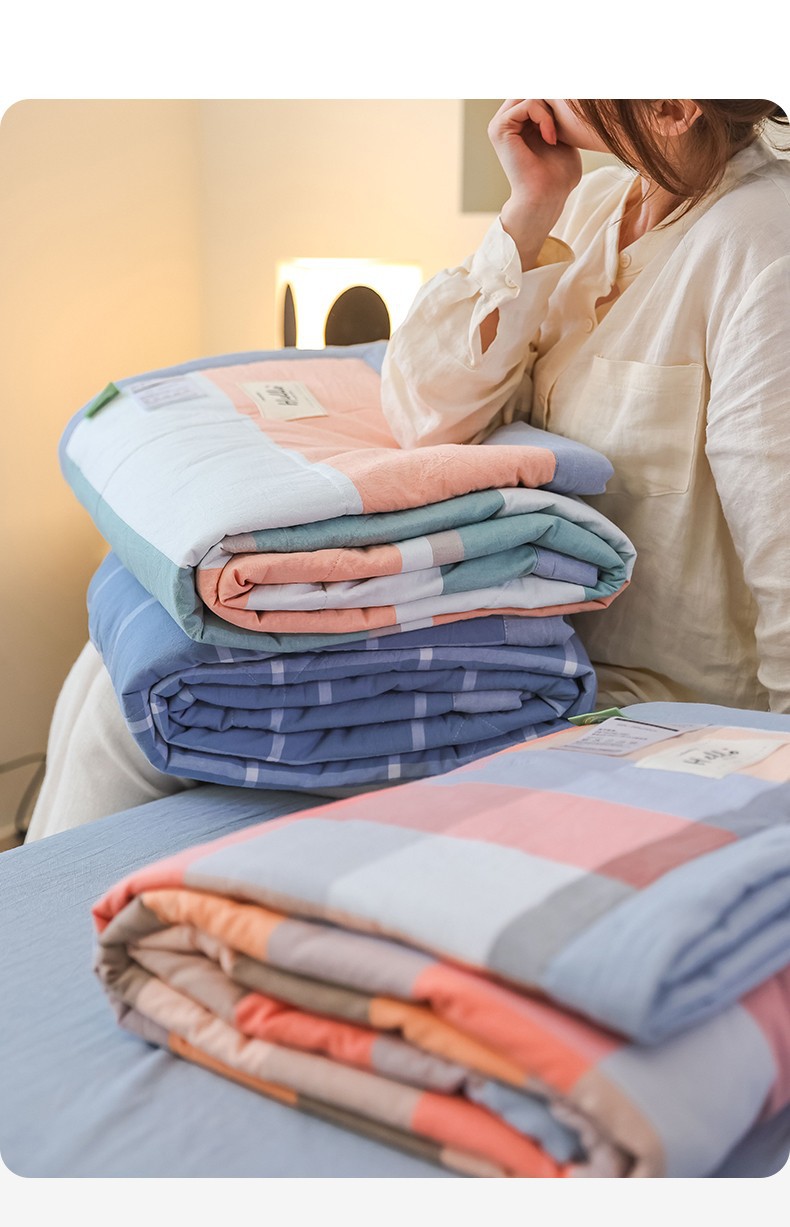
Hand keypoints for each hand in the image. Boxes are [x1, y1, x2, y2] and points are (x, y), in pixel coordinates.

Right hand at [488, 99, 581, 268]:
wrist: (546, 197)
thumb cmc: (559, 175)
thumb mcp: (565, 135)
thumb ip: (561, 113)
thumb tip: (571, 91)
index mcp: (519, 121)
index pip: (538, 91)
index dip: (557, 95)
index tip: (573, 106)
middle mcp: (506, 119)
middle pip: (533, 88)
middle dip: (554, 98)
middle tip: (566, 119)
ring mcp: (500, 123)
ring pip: (531, 93)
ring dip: (551, 109)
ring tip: (556, 134)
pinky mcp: (499, 128)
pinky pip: (527, 104)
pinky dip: (544, 117)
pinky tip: (551, 137)